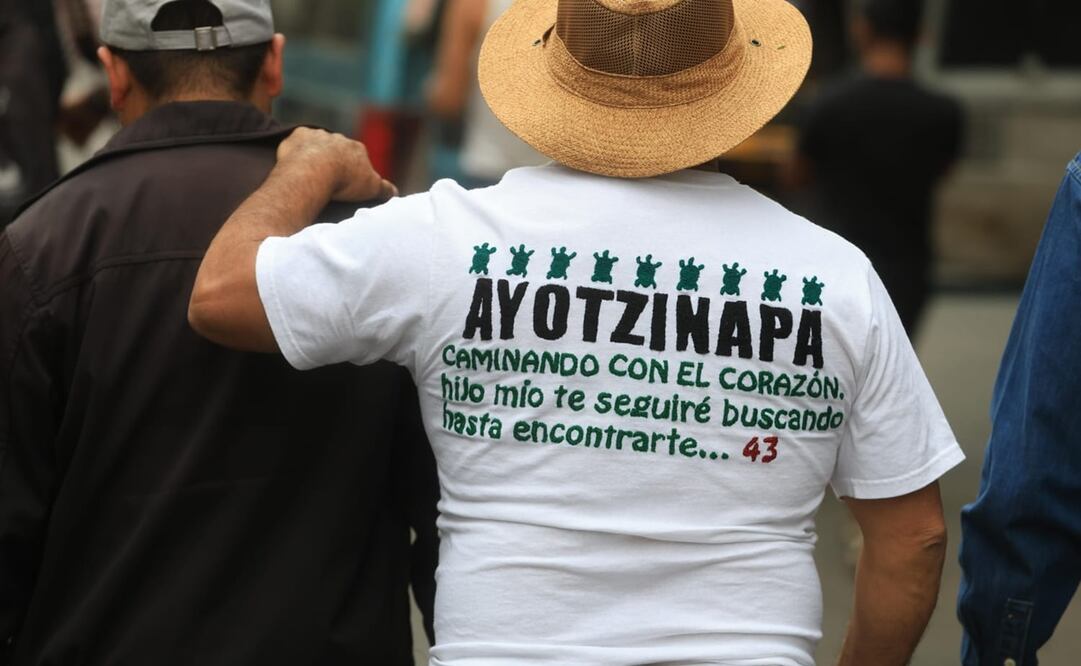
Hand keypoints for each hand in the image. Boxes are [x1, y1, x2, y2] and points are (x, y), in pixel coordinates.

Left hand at [276, 128, 397, 201]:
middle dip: (332, 160)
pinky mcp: (297, 137)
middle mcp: (338, 138)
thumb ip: (385, 189)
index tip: (346, 182)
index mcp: (357, 148)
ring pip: (316, 144)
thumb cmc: (345, 180)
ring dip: (313, 155)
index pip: (357, 157)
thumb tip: (396, 193)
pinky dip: (295, 152)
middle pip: (336, 149)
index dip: (352, 169)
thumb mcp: (372, 188)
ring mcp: (317, 135)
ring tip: (308, 175)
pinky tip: (293, 165)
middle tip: (326, 180)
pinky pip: (296, 143)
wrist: (315, 171)